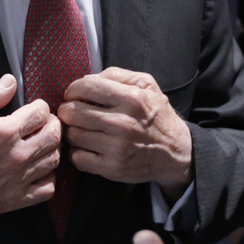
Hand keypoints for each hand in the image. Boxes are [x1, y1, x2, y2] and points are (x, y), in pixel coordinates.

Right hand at [0, 74, 61, 219]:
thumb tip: (10, 81)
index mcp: (5, 132)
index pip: (42, 112)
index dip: (40, 107)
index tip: (34, 110)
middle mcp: (17, 155)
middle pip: (55, 135)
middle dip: (52, 125)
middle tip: (43, 124)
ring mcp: (19, 179)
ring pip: (54, 159)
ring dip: (51, 148)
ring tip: (40, 145)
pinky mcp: (17, 199)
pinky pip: (48, 188)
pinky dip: (48, 178)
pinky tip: (37, 171)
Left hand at [60, 67, 191, 198]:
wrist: (175, 152)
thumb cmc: (157, 115)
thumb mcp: (148, 85)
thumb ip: (118, 75)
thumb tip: (86, 79)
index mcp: (132, 99)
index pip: (87, 87)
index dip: (74, 89)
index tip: (75, 94)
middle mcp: (124, 123)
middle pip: (73, 112)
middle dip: (68, 109)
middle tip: (72, 111)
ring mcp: (117, 148)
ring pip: (73, 135)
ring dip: (73, 130)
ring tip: (82, 128)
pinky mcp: (113, 168)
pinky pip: (78, 158)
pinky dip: (78, 151)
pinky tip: (88, 146)